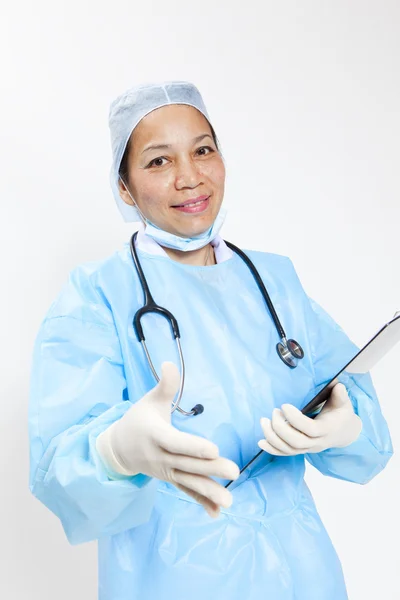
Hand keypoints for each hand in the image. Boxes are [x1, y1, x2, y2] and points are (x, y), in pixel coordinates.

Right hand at [96, 362, 239, 517]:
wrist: (118, 448)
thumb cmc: (138, 419)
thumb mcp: (149, 400)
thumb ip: (165, 385)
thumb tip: (170, 363)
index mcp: (155, 435)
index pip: (176, 442)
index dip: (194, 446)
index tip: (213, 449)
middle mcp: (160, 457)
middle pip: (187, 464)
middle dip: (211, 469)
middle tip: (234, 472)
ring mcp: (165, 471)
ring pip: (188, 482)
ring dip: (209, 492)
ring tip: (230, 501)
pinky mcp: (170, 479)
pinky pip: (186, 491)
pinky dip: (201, 502)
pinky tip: (217, 513)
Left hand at [258, 383, 361, 455]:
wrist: (344, 433)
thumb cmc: (341, 414)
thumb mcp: (344, 403)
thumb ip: (341, 395)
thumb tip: (338, 386)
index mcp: (327, 430)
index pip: (310, 429)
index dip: (295, 419)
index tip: (284, 405)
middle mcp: (317, 442)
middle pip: (296, 442)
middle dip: (280, 428)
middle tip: (273, 412)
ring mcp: (308, 449)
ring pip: (288, 449)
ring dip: (272, 437)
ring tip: (264, 421)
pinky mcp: (301, 451)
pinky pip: (285, 453)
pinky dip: (272, 449)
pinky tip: (261, 441)